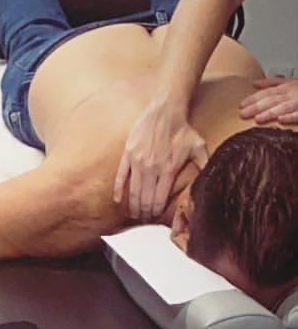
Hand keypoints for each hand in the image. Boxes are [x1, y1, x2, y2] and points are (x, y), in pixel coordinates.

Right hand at [113, 101, 208, 222]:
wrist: (165, 110)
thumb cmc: (182, 129)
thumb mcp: (198, 147)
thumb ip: (203, 165)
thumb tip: (210, 179)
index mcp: (168, 170)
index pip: (159, 199)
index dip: (156, 211)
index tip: (155, 217)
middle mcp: (152, 169)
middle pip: (145, 199)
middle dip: (145, 212)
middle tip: (144, 218)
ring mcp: (138, 163)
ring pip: (133, 192)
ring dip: (134, 206)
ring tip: (134, 214)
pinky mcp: (128, 155)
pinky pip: (121, 177)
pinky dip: (118, 190)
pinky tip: (118, 200)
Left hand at [240, 74, 297, 125]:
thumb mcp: (289, 82)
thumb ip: (272, 83)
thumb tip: (255, 83)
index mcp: (286, 87)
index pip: (267, 93)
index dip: (253, 99)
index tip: (241, 105)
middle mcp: (291, 93)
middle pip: (272, 100)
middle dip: (257, 106)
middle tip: (243, 113)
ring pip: (283, 107)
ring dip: (271, 112)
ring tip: (258, 119)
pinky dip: (290, 117)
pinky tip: (281, 120)